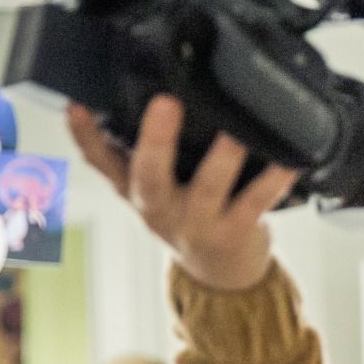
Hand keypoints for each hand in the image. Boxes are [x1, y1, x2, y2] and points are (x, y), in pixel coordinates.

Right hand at [66, 96, 298, 291]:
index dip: (85, 135)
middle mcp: (160, 209)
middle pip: (149, 176)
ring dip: (222, 157)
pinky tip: (287, 161)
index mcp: (136, 191)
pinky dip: (272, 180)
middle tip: (166, 102)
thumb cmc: (189, 216)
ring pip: (207, 187)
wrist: (221, 275)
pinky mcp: (234, 233)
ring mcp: (197, 223)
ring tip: (235, 131)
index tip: (77, 106)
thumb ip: (140, 151)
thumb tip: (138, 89)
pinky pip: (255, 203)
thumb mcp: (155, 189)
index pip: (101, 161)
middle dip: (156, 140)